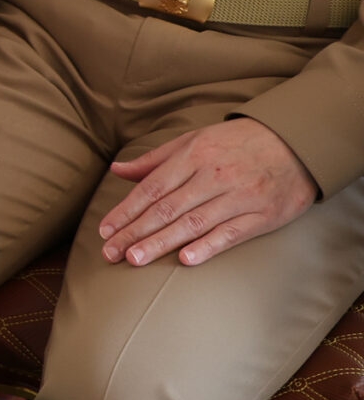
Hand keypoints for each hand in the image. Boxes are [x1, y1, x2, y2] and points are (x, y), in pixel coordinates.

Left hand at [101, 118, 319, 268]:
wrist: (296, 143)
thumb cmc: (236, 143)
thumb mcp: (194, 140)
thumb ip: (155, 159)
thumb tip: (117, 170)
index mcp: (193, 156)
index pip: (151, 188)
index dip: (126, 210)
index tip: (104, 231)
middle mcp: (213, 176)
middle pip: (167, 209)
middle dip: (135, 232)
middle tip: (111, 253)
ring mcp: (239, 197)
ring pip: (193, 223)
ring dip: (162, 243)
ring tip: (135, 259)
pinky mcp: (262, 215)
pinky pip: (231, 233)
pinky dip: (208, 246)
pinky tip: (185, 259)